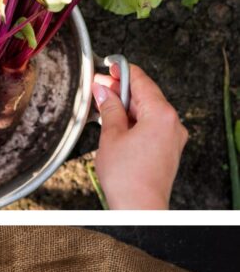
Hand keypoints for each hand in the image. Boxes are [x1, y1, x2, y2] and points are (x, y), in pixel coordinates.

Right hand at [93, 63, 186, 209]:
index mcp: (161, 114)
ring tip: (102, 106)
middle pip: (146, 95)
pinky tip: (116, 123)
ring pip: (148, 110)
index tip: (109, 64)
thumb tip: (103, 90)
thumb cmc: (127, 177)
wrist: (139, 207)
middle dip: (121, 90)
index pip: (141, 81)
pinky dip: (134, 120)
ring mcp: (173, 137)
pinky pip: (152, 125)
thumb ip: (109, 108)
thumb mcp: (111, 135)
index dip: (122, 71)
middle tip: (98, 86)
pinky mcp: (168, 148)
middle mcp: (173, 123)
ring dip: (126, 105)